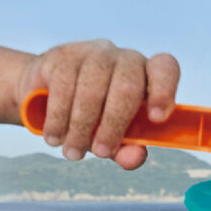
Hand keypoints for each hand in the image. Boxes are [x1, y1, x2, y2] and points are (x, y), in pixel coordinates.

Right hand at [18, 40, 179, 167]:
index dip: (164, 90)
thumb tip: (135, 157)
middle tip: (101, 152)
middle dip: (113, 126)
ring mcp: (94, 53)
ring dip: (81, 128)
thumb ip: (127, 148)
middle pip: (127, 87)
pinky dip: (59, 118)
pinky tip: (55, 137)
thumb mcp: (112, 136)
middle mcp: (124, 58)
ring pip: (92, 90)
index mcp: (146, 75)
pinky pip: (63, 87)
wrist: (46, 96)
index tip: (157, 118)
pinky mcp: (63, 55)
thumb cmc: (92, 117)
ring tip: (73, 153)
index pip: (165, 68)